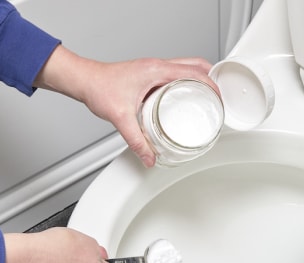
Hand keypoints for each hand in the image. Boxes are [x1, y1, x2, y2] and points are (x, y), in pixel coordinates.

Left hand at [33, 45, 216, 166]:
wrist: (84, 80)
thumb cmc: (99, 88)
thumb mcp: (121, 117)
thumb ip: (136, 141)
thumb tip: (149, 156)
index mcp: (156, 70)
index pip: (194, 72)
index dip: (211, 84)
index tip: (219, 98)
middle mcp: (157, 65)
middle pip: (195, 65)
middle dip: (211, 79)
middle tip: (218, 97)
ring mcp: (154, 68)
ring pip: (186, 67)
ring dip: (200, 79)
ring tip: (206, 97)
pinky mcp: (149, 73)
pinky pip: (175, 73)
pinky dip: (186, 82)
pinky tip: (184, 97)